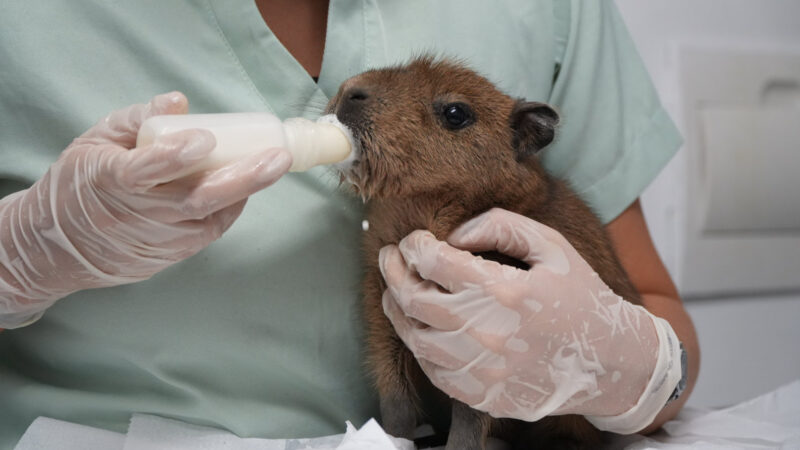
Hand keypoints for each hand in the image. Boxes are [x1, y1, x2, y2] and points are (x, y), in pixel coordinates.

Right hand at [0, 92, 291, 327]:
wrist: (59, 247)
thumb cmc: (79, 184)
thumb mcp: (95, 141)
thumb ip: (137, 119)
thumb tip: (180, 102)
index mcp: (111, 180)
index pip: (146, 170)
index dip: (175, 156)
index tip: (206, 139)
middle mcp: (137, 215)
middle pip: (197, 200)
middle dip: (243, 179)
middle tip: (278, 158)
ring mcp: (158, 240)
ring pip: (210, 218)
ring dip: (245, 191)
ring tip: (271, 165)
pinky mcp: (171, 256)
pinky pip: (209, 230)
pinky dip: (230, 208)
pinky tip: (242, 188)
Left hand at [379, 208, 681, 432]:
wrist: (612, 362)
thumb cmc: (581, 298)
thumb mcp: (551, 246)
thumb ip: (501, 227)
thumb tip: (454, 235)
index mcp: (504, 290)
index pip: (434, 263)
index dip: (415, 246)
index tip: (414, 240)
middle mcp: (487, 332)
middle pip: (413, 300)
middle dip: (393, 272)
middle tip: (389, 259)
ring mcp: (483, 370)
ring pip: (415, 338)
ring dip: (398, 310)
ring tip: (397, 292)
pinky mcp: (482, 396)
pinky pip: (433, 371)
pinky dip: (419, 346)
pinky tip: (422, 328)